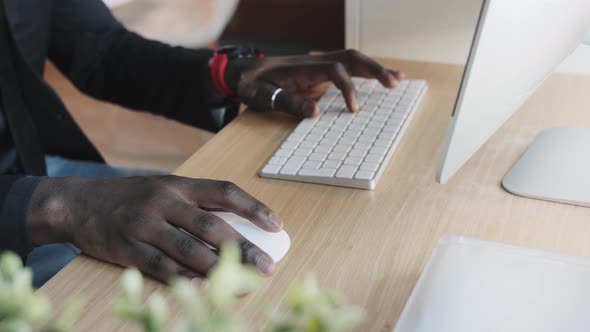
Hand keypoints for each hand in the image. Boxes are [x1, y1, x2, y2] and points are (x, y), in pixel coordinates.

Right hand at [25, 176, 282, 281]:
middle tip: (267, 265)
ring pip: (189, 248)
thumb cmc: (130, 197)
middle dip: (244, 247)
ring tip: (244, 281)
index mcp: (178, 185)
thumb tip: (237, 223)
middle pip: (212, 225)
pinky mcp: (127, 248)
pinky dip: (184, 278)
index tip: (277, 226)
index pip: (224, 192)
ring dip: (220, 268)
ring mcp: (144, 225)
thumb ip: (195, 202)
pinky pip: (161, 266)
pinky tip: (204, 288)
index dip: (253, 208)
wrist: (77, 203)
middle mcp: (164, 202)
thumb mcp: (163, 188)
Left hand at [225, 49, 403, 116]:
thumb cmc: (252, 85)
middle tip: (394, 83)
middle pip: (350, 58)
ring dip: (374, 68)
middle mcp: (314, 61)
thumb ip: (287, 101)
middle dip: (374, 69)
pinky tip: (379, 78)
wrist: (243, 72)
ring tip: (398, 79)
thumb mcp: (262, 96)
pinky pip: (347, 66)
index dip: (347, 88)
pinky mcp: (320, 69)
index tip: (355, 110)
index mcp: (302, 67)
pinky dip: (365, 71)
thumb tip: (315, 111)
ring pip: (352, 59)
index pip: (334, 70)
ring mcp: (318, 63)